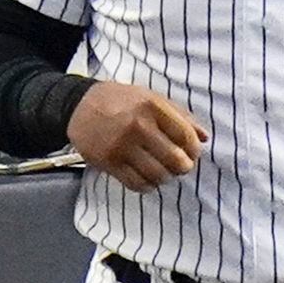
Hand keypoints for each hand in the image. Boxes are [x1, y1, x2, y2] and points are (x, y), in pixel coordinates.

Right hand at [65, 81, 206, 193]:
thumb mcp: (150, 97)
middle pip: (176, 160)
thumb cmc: (119, 101)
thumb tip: (205, 137)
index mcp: (151, 106)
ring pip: (158, 175)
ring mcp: (122, 146)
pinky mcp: (109, 162)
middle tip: (179, 164)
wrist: (78, 105)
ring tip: (162, 170)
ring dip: (165, 177)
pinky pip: (137, 184)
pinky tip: (147, 178)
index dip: (194, 149)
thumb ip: (180, 115)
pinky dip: (148, 185)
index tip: (192, 152)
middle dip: (183, 166)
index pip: (186, 136)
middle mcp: (137, 126)